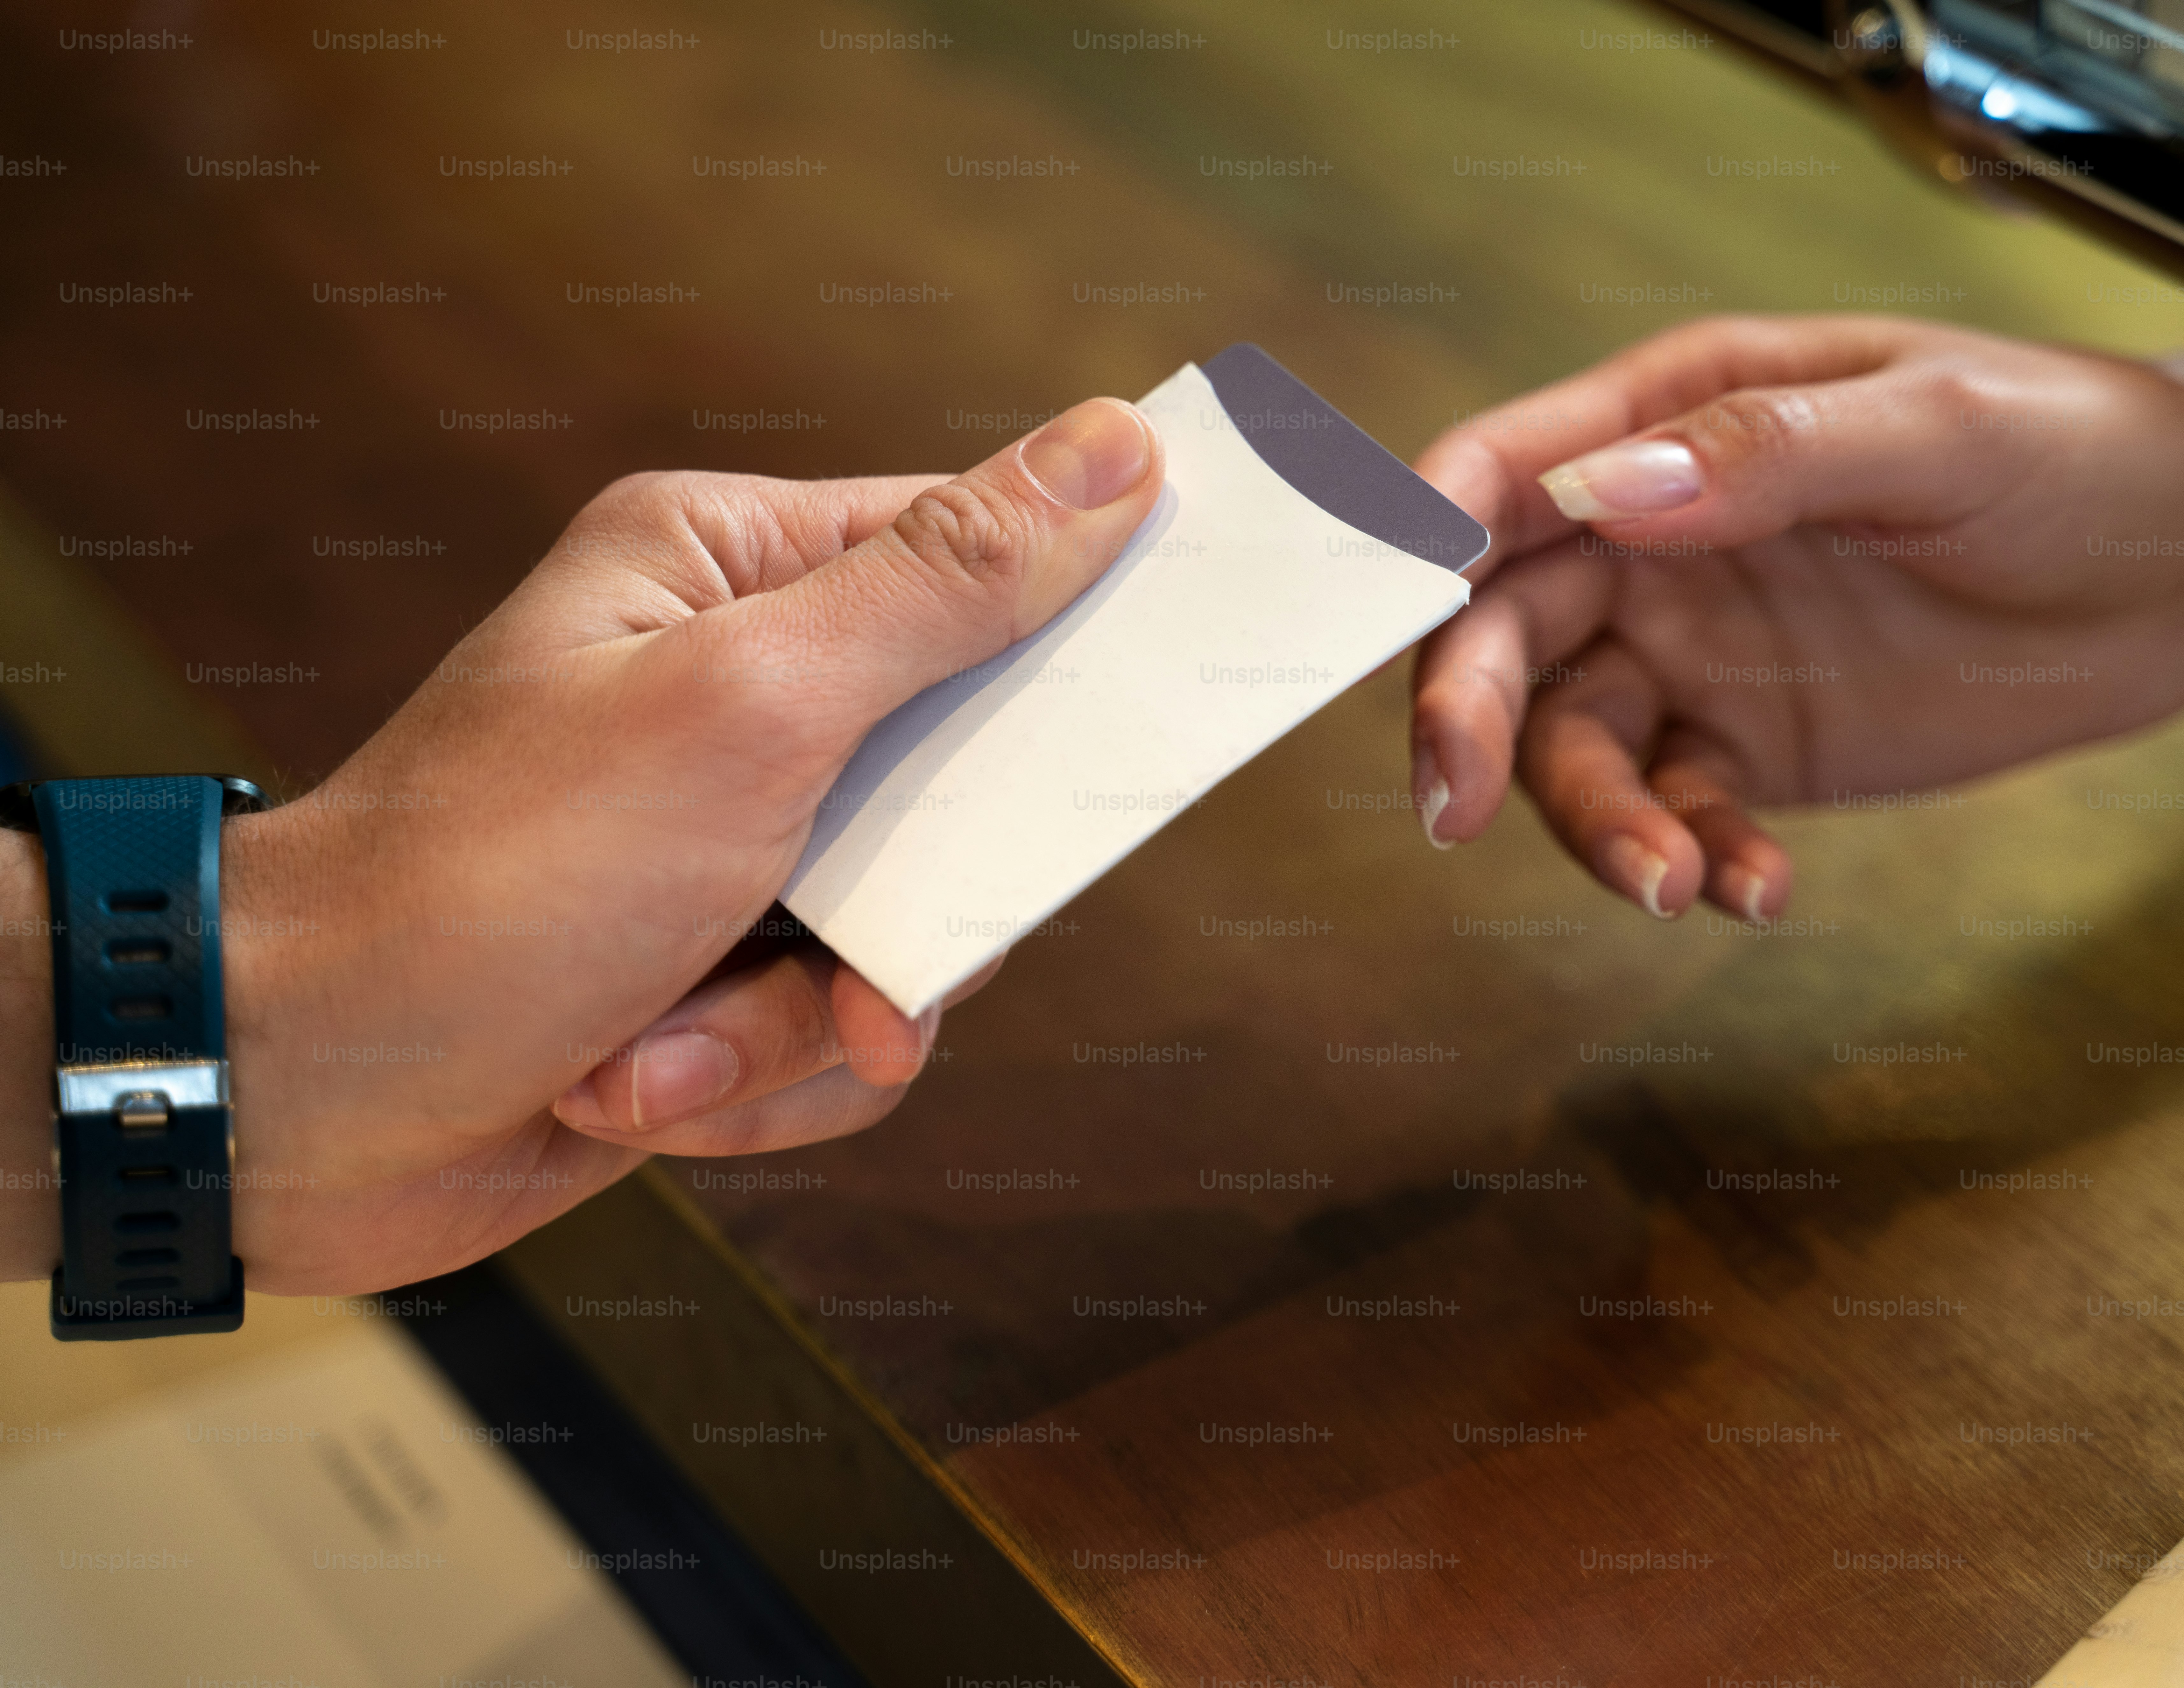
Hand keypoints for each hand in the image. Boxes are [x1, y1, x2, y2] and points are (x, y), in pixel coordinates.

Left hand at [1, 396, 1161, 1293]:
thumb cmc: (499, 874)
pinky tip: (633, 1087)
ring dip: (799, 1024)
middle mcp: (741, 697)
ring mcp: (735, 843)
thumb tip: (1115, 449)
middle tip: (859, 961)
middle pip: (973, 779)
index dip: (1084, 631)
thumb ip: (948, 586)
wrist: (301, 1095)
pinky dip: (749, 1085)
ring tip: (658, 1044)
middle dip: (911, 913)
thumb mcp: (753, 704)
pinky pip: (841, 1037)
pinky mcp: (721, 973)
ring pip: (915, 938)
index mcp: (736, 577)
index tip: (1171, 692)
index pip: (981, 560)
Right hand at [1407, 314, 2183, 918]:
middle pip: (1504, 628)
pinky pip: (1677, 807)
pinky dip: (1695, 857)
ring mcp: (1694, 646)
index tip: (1392, 616)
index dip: (1422, 538)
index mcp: (1675, 416)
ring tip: (1667, 885)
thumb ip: (1769, 450)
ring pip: (1573, 741)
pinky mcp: (1748, 742)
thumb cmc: (2079, 454)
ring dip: (1591, 820)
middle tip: (1454, 802)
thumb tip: (1613, 492)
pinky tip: (1758, 892)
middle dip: (1465, 713)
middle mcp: (1655, 535)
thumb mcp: (1941, 427)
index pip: (1506, 471)